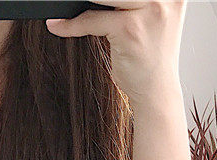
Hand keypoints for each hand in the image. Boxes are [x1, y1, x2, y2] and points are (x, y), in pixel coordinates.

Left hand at [45, 0, 187, 110]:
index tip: (94, 0)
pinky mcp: (130, 29)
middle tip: (76, 1)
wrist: (157, 93)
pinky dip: (72, 24)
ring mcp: (150, 10)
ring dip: (81, 2)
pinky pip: (92, 20)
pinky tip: (59, 25)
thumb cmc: (150, 59)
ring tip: (65, 7)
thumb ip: (132, 1)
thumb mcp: (148, 19)